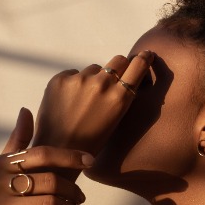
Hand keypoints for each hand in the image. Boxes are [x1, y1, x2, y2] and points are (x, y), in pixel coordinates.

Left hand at [33, 50, 153, 153]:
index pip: (138, 66)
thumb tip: (122, 79)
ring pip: (93, 68)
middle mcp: (102, 84)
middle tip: (109, 82)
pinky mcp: (60, 79)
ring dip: (92, 79)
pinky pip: (73, 73)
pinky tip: (68, 101)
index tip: (146, 55)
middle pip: (118, 60)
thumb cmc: (91, 141)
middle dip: (117, 68)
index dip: (144, 59)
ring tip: (82, 101)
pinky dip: (73, 83)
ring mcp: (80, 79)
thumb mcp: (115, 120)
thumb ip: (121, 97)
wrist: (59, 150)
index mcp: (120, 98)